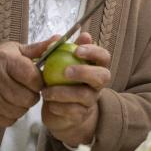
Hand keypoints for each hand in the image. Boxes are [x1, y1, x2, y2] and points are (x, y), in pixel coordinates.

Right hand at [0, 38, 52, 126]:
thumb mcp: (13, 50)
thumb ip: (38, 48)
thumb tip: (58, 40)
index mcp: (4, 59)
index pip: (33, 78)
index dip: (39, 83)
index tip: (36, 81)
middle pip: (27, 98)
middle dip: (31, 96)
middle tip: (26, 90)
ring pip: (19, 111)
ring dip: (21, 107)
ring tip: (15, 97)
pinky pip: (7, 120)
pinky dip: (11, 115)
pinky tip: (6, 104)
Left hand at [42, 32, 111, 147]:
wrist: (61, 111)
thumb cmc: (62, 81)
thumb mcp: (61, 63)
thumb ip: (64, 50)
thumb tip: (62, 36)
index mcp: (96, 67)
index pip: (103, 56)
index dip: (93, 52)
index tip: (76, 50)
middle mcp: (98, 84)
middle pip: (103, 76)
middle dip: (85, 72)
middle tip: (65, 71)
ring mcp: (91, 100)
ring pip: (85, 96)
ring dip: (63, 92)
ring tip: (46, 91)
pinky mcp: (81, 115)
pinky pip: (73, 111)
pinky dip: (58, 106)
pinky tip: (49, 102)